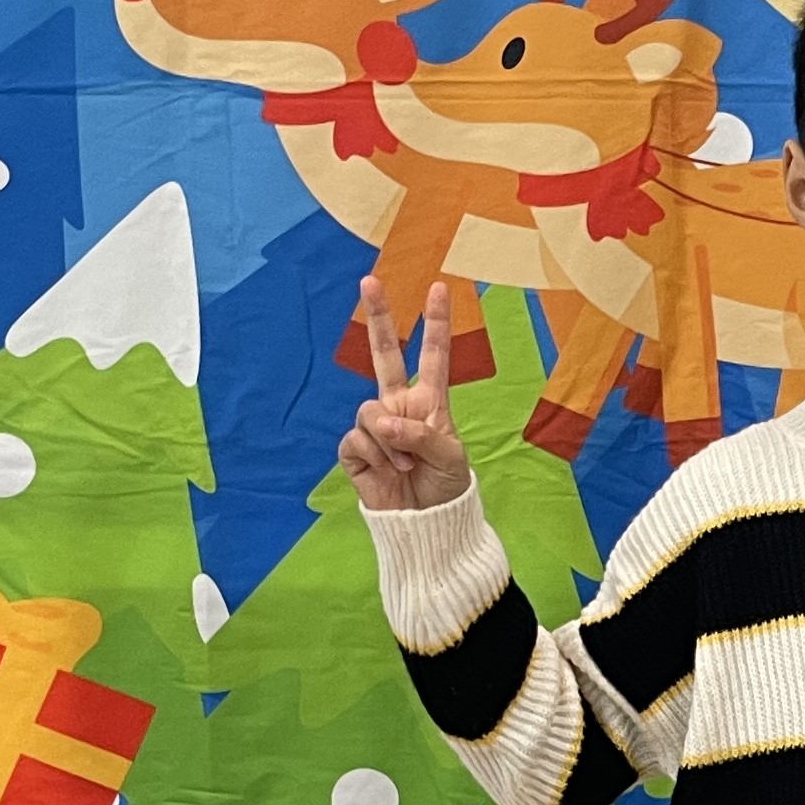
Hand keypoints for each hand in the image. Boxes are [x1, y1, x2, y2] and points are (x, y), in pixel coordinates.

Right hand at [337, 274, 475, 511]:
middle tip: (370, 281)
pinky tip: (385, 470)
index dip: (436, 324)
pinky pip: (356, 439)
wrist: (424, 523)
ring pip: (370, 411)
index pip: (433, 356)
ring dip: (390, 440)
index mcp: (429, 402)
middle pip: (384, 355)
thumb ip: (419, 433)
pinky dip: (374, 456)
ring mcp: (376, 427)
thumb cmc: (445, 487)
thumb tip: (382, 421)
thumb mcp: (449, 457)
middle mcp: (399, 407)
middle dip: (379, 318)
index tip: (438, 289)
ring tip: (405, 464)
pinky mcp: (355, 450)